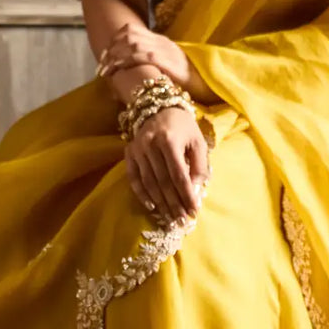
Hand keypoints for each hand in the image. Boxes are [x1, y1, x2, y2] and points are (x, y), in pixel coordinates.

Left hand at [98, 21, 190, 93]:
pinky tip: (119, 68)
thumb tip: (129, 69)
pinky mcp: (168, 61)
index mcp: (159, 40)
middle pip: (128, 35)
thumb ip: (150, 63)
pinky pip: (143, 56)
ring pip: (132, 44)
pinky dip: (127, 61)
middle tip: (101, 65)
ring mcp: (165, 50)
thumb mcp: (166, 66)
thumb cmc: (185, 80)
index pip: (130, 30)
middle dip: (111, 49)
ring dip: (115, 56)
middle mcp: (160, 41)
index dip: (113, 41)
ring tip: (105, 69)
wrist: (207, 84)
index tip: (104, 56)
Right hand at [125, 105, 210, 224]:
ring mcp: (137, 149)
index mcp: (170, 140)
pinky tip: (152, 207)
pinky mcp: (129, 153)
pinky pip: (133, 178)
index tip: (194, 211)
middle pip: (163, 182)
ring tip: (170, 219)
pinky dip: (141, 194)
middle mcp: (151, 145)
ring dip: (160, 204)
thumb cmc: (183, 127)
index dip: (187, 195)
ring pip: (149, 183)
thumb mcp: (197, 141)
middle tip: (182, 221)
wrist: (158, 108)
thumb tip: (196, 191)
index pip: (179, 175)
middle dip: (174, 204)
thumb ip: (199, 166)